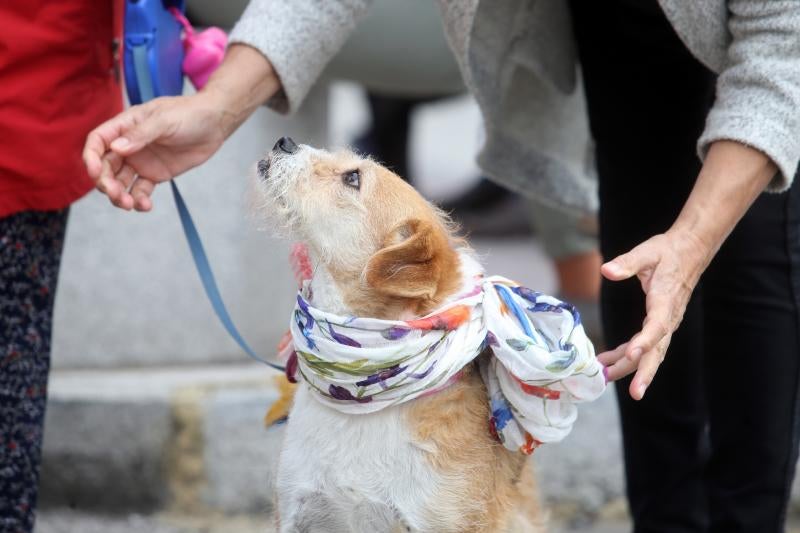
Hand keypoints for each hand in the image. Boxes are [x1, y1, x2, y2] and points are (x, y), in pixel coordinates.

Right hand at [82, 92, 228, 210]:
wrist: (215, 124)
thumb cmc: (189, 114)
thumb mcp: (165, 120)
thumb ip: (141, 134)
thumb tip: (117, 148)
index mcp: (125, 126)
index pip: (98, 142)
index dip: (91, 158)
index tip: (95, 174)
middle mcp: (128, 145)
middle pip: (105, 167)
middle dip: (106, 183)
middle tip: (117, 195)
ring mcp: (141, 161)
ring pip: (120, 182)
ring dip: (120, 196)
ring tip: (130, 205)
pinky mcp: (155, 174)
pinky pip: (141, 190)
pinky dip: (139, 200)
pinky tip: (145, 206)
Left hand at [597, 229, 709, 399]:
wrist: (689, 251)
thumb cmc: (667, 252)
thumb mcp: (646, 252)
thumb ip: (627, 263)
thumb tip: (607, 270)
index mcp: (666, 301)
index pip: (657, 326)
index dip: (645, 342)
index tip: (631, 354)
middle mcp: (668, 317)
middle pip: (659, 350)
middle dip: (645, 372)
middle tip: (635, 393)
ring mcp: (665, 323)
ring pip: (650, 352)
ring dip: (630, 367)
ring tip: (606, 377)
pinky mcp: (659, 323)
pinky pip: (644, 344)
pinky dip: (626, 354)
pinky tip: (608, 361)